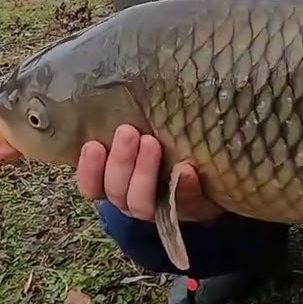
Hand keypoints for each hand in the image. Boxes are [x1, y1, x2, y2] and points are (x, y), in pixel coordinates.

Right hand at [76, 124, 223, 221]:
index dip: (89, 169)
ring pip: (140, 203)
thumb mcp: (145, 133)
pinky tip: (186, 169)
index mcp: (116, 183)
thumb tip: (117, 92)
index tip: (93, 145)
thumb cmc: (168, 144)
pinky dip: (183, 188)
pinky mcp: (189, 211)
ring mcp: (160, 210)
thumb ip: (131, 126)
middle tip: (128, 131)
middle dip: (119, 161)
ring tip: (152, 143)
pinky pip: (183, 206)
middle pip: (116, 191)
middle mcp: (132, 200)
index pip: (92, 185)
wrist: (214, 173)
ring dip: (144, 172)